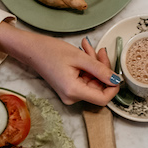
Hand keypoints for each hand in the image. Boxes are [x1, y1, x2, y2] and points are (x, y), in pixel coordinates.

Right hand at [0, 22, 118, 105]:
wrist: (31, 50)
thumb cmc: (50, 51)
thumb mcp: (79, 57)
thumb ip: (100, 70)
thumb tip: (116, 79)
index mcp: (73, 91)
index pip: (102, 99)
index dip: (112, 87)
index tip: (116, 72)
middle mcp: (72, 97)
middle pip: (98, 88)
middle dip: (103, 69)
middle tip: (100, 51)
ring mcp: (70, 94)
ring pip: (93, 81)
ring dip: (95, 65)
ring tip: (89, 48)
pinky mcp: (69, 88)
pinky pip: (85, 79)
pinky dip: (88, 67)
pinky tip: (85, 52)